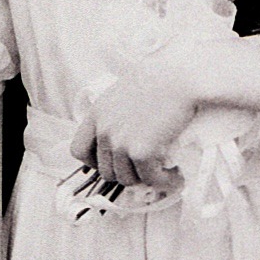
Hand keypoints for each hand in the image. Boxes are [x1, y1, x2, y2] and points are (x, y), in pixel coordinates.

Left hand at [70, 41, 204, 188]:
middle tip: (145, 169)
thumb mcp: (126, 90)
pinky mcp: (141, 151)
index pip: (79, 150)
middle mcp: (104, 130)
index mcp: (97, 113)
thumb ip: (116, 112)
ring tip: (161, 173)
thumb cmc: (160, 78)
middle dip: (126, 172)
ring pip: (126, 179)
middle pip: (105, 170)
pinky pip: (148, 178)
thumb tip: (125, 132)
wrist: (180, 77)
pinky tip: (173, 176)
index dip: (95, 162)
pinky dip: (162, 182)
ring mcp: (121, 142)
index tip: (113, 161)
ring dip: (144, 179)